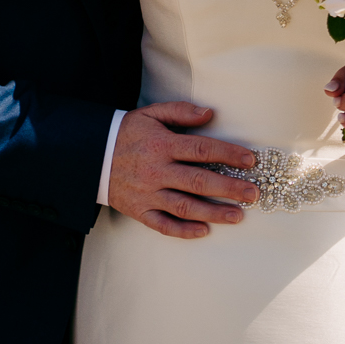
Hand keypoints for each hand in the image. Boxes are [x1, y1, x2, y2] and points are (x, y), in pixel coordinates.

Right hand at [106, 102, 259, 238]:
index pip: (201, 149)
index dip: (228, 154)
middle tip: (253, 194)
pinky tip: (204, 231)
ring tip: (238, 215)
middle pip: (198, 181)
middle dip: (229, 188)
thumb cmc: (127, 133)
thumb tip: (209, 113)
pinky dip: (184, 231)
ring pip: (185, 206)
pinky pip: (163, 225)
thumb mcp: (150, 114)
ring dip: (213, 212)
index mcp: (162, 145)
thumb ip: (180, 111)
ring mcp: (148, 193)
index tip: (250, 160)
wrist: (91, 156)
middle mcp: (156, 171)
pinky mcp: (139, 211)